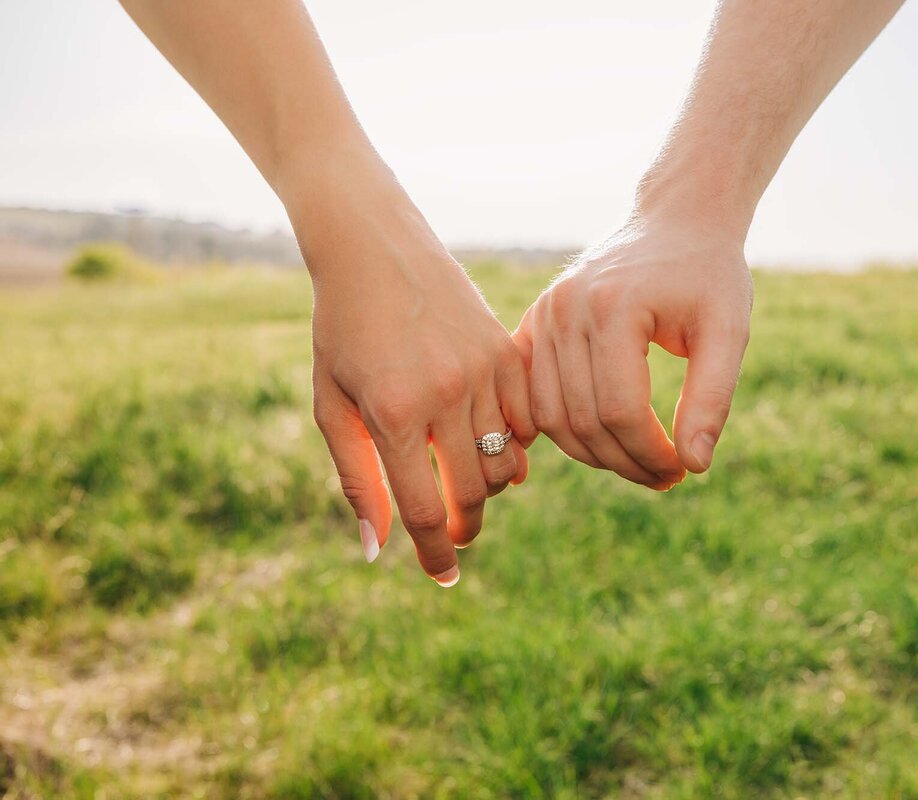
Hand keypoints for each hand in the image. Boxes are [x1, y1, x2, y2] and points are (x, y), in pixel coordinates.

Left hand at [291, 160, 535, 583]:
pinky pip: (527, 422)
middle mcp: (444, 394)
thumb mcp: (333, 405)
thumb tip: (377, 551)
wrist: (375, 248)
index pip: (425, 510)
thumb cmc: (341, 330)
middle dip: (465, 525)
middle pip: (474, 494)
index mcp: (392, 413)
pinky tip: (488, 440)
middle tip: (454, 532)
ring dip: (489, 487)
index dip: (435, 554)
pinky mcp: (507, 351)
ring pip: (506, 463)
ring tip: (467, 485)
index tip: (442, 576)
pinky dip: (513, 444)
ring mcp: (482, 370)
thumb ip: (356, 479)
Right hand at [514, 217, 751, 487]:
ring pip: (550, 418)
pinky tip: (601, 444)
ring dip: (593, 455)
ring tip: (639, 464)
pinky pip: (532, 396)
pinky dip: (559, 430)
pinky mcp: (533, 322)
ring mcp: (543, 314)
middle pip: (581, 421)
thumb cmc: (709, 275)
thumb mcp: (728, 331)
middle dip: (625, 463)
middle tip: (666, 477)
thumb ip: (712, 398)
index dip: (650, 455)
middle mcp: (566, 309)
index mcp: (613, 307)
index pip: (620, 411)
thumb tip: (694, 466)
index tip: (683, 471)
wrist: (676, 221)